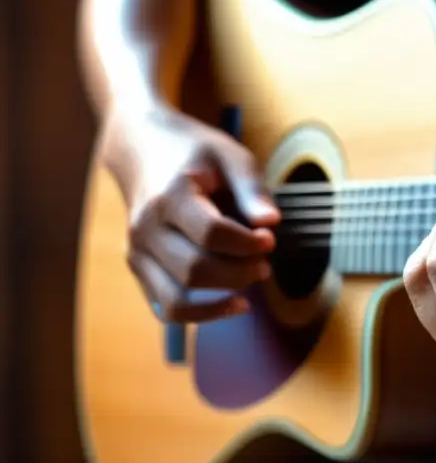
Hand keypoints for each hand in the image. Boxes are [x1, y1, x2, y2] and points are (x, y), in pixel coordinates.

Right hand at [105, 106, 279, 322]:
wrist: (144, 148)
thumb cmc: (195, 153)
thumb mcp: (231, 155)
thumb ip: (252, 188)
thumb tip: (272, 222)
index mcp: (170, 196)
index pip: (211, 234)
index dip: (247, 244)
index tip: (270, 239)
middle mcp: (146, 227)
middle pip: (195, 270)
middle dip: (240, 273)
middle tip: (265, 262)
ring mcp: (137, 251)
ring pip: (177, 299)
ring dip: (222, 299)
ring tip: (251, 279)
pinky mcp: (138, 267)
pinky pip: (165, 308)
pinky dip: (201, 314)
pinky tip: (233, 302)